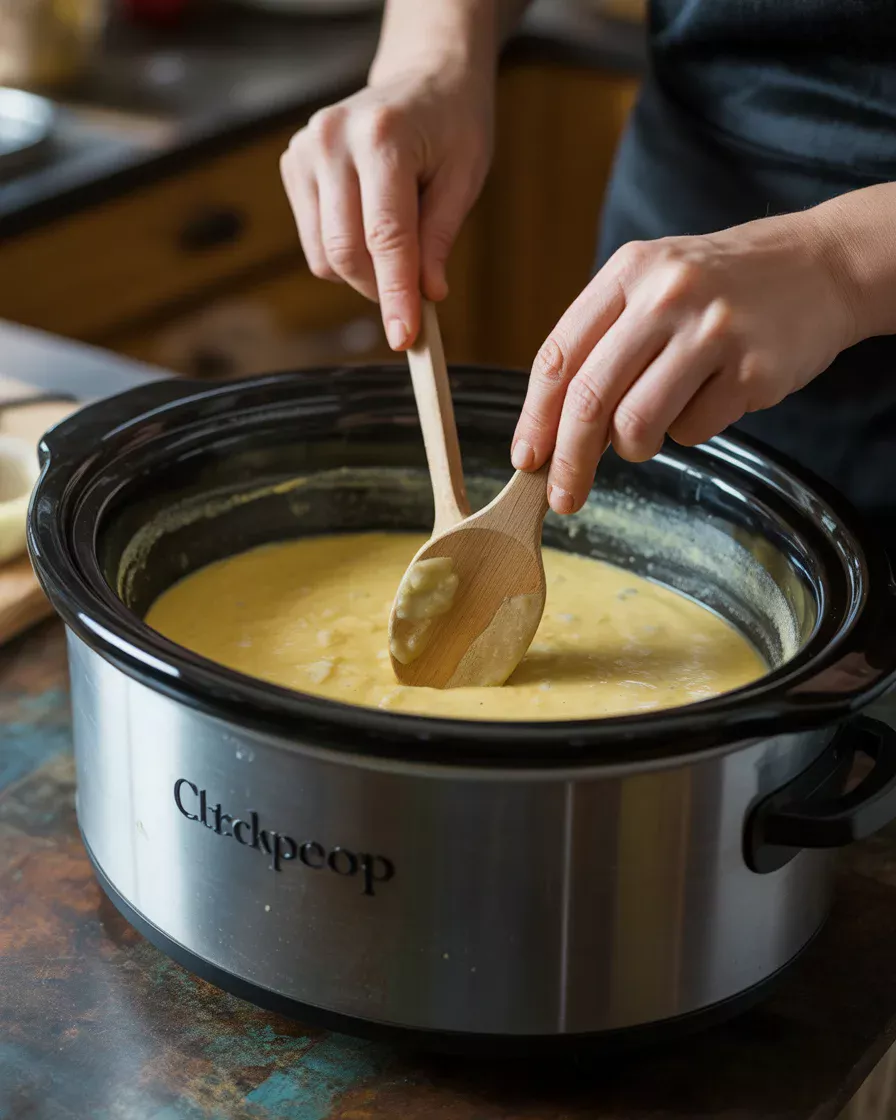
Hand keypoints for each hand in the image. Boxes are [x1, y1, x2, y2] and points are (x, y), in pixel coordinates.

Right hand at [280, 62, 492, 349]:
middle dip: (380, 290)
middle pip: (346, 252)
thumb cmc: (452, 125)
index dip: (395, 294)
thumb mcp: (465, 176)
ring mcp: (305, 150)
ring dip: (363, 274)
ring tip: (397, 248)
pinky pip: (315, 242)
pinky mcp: (292, 164)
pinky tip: (369, 225)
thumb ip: (440, 237)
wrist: (423, 76)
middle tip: (412, 300)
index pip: (385, 236)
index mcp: (383, 137)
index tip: (405, 337)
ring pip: (325, 255)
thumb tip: (425, 296)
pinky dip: (344, 254)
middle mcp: (333, 139)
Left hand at [511, 212, 857, 513]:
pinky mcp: (752, 370)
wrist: (821, 266)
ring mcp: (712, 332)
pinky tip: (708, 399)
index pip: (558, 357)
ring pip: (637, 424)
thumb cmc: (721, 286)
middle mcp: (666, 296)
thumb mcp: (654, 285)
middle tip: (562, 498)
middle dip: (568, 461)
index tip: (525, 460)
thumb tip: (555, 432)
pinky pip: (693, 432)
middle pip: (589, 400)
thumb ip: (603, 344)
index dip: (534, 418)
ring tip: (651, 430)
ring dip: (633, 447)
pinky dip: (689, 431)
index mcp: (629, 272)